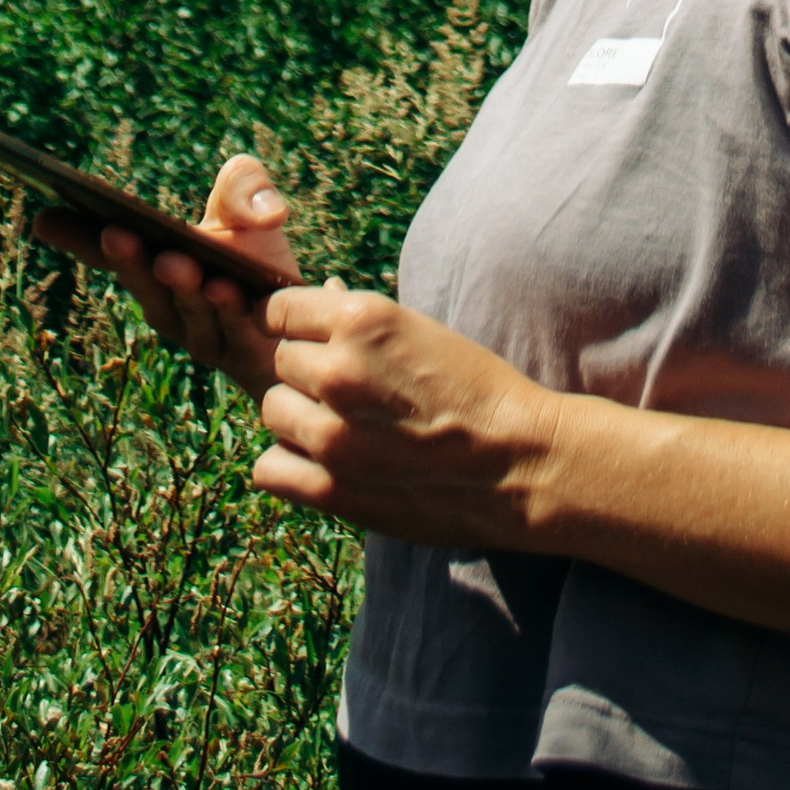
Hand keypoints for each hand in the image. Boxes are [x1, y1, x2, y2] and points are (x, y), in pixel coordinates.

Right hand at [32, 151, 300, 385]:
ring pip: (185, 311)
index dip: (76, 236)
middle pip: (142, 282)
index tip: (44, 217)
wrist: (299, 321)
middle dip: (129, 260)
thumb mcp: (248, 211)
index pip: (107, 250)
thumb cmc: (258, 260)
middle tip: (117, 234)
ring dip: (179, 287)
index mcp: (153, 262)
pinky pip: (231, 332)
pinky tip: (228, 289)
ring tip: (176, 262)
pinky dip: (228, 311)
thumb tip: (260, 212)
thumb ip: (244, 186)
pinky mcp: (240, 353)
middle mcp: (166, 303)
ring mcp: (199, 333)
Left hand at [251, 283, 561, 548]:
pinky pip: (268, 469)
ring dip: (298, 417)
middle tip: (347, 392)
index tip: (305, 339)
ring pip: (272, 411)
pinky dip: (288, 466)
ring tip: (341, 427)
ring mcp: (331, 435)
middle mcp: (338, 371)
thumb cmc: (477, 390)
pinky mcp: (332, 489)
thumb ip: (360, 324)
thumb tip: (321, 300)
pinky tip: (320, 464)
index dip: (291, 324)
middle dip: (305, 373)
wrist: (521, 463)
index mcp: (362, 320)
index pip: (279, 309)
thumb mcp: (420, 331)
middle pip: (280, 362)